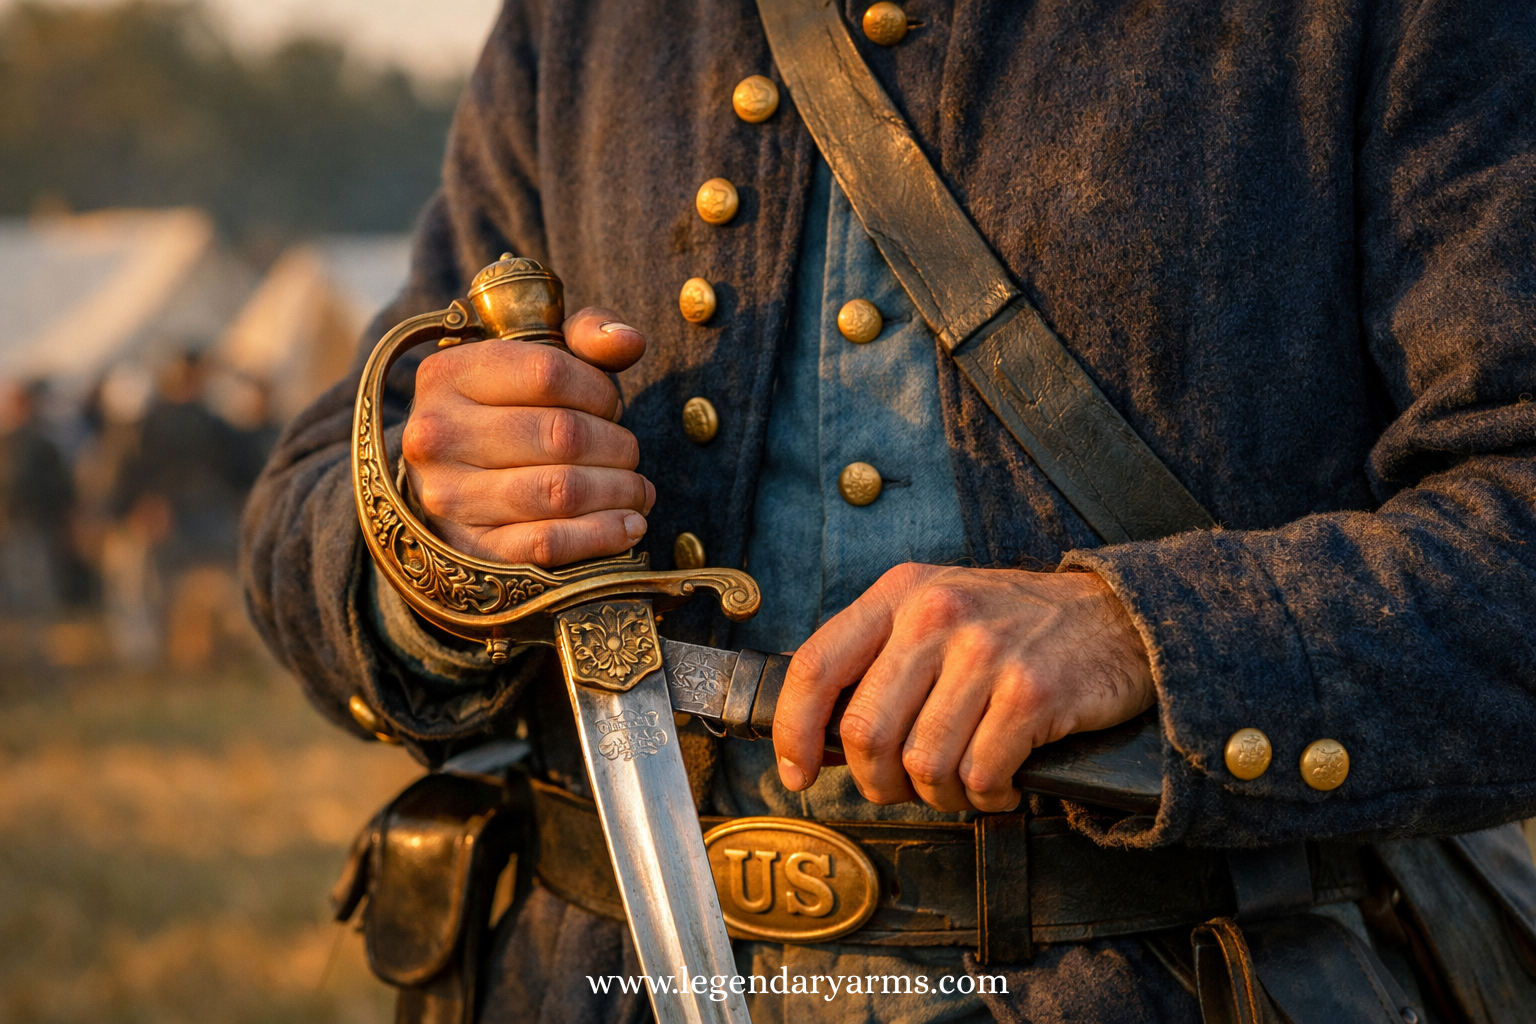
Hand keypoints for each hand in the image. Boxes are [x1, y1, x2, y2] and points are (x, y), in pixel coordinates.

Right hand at [401, 307, 653, 565]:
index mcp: (447, 375)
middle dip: (616, 446)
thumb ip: (585, 337)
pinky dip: (601, 535)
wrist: (452, 481)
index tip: (610, 407)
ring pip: (561, 491)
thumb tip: (628, 342)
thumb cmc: (508, 411)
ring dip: (618, 491)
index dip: (599, 392)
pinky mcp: (469, 548)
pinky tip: (628, 526)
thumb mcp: (537, 358)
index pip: (549, 374)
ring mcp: (447, 496)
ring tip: (637, 490)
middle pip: (562, 435)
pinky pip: (548, 543)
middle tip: (630, 454)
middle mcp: (435, 435)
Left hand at [771, 564, 1153, 812]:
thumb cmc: (1017, 625)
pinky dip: (987, 797)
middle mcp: (936, 615)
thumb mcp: (939, 610)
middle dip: (878, 782)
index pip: (815, 665)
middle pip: (864, 731)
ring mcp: (984, 652)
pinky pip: (979, 776)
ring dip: (940, 796)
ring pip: (921, 764)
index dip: (794, 731)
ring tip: (964, 784)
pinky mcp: (1031, 693)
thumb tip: (823, 737)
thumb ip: (882, 657)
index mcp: (901, 593)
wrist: (1119, 615)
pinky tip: (1002, 783)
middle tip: (904, 788)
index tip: (798, 772)